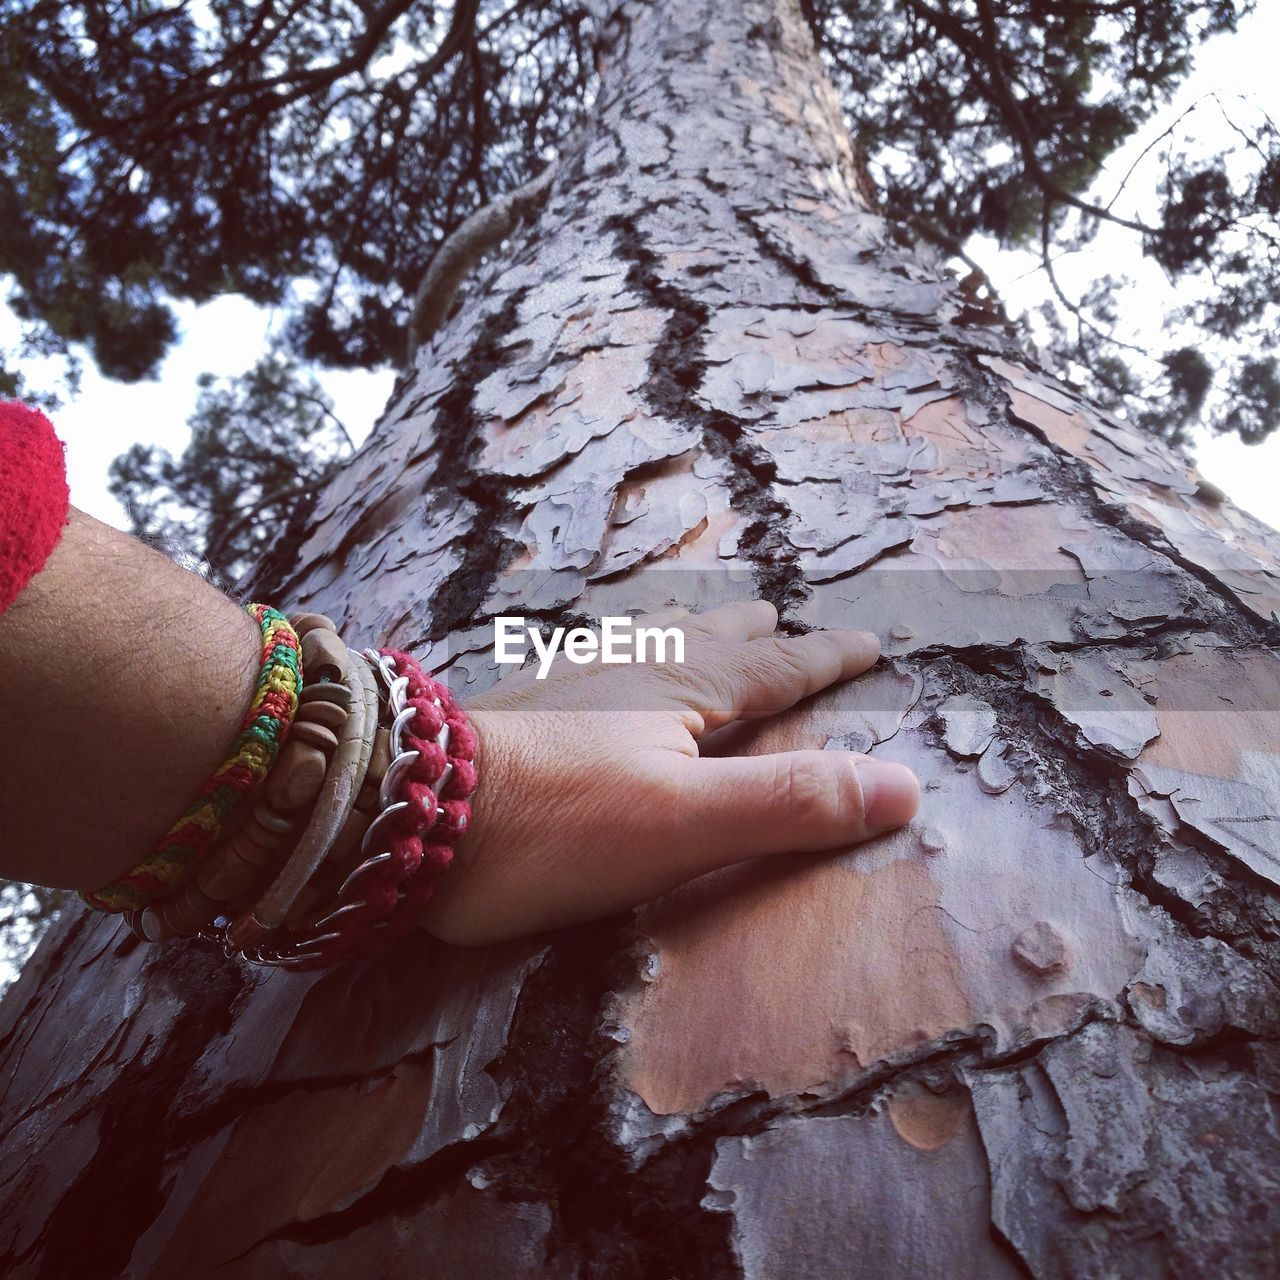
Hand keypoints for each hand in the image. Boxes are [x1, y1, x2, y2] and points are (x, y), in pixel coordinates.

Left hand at [417, 600, 919, 945]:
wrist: (403, 805)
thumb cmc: (554, 823)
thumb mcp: (685, 824)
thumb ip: (790, 804)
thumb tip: (905, 784)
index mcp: (681, 689)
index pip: (775, 670)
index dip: (825, 661)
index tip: (869, 643)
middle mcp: (628, 667)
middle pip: (711, 639)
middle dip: (757, 633)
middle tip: (785, 613)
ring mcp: (569, 679)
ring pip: (646, 639)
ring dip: (688, 628)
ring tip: (701, 619)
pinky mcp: (521, 701)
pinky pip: (595, 657)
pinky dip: (622, 649)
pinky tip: (593, 661)